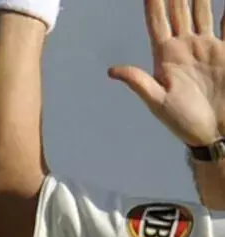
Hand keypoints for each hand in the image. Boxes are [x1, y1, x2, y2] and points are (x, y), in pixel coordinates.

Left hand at [109, 0, 224, 145]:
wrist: (216, 133)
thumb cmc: (185, 121)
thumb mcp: (158, 102)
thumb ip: (138, 82)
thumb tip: (111, 70)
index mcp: (165, 56)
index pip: (157, 22)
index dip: (153, 3)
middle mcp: (185, 47)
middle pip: (178, 11)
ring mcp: (206, 48)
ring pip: (201, 12)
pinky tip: (224, 1)